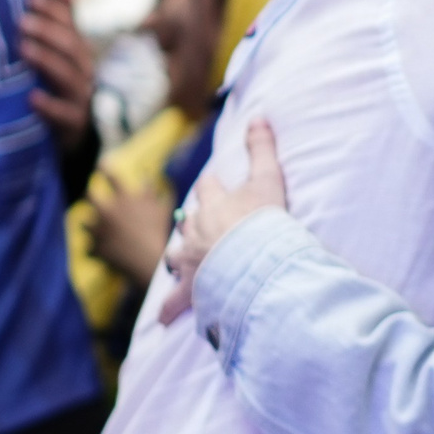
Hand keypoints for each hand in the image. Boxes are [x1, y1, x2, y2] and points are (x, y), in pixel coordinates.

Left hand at [19, 0, 96, 148]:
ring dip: (47, 61)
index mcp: (78, 52)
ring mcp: (80, 98)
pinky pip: (65, 114)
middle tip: (22, 21)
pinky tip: (32, 98)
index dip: (54, 10)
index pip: (71, 26)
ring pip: (70, 77)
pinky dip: (50, 107)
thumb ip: (62, 19)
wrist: (69, 134)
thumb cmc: (57, 85)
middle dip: (49, 33)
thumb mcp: (60, 52)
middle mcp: (84, 72)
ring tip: (24, 50)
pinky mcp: (73, 124)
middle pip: (72, 48)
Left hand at [84, 170, 172, 290]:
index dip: (105, 168)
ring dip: (89, 225)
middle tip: (92, 196)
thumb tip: (149, 174)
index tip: (101, 163)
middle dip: (91, 195)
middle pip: (90, 197)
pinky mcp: (95, 247)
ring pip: (85, 223)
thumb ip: (155, 190)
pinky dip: (93, 250)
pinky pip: (89, 248)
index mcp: (124, 199)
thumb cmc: (160, 231)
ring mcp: (99, 230)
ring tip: (91, 227)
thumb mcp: (162, 208)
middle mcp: (107, 211)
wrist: (149, 260)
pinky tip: (96, 252)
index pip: (112, 177)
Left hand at [157, 118, 286, 320]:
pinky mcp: (191, 290)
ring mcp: (191, 260)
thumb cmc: (263, 222)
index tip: (215, 184)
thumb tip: (259, 115)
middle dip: (193, 222)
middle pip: (188, 221)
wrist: (253, 262)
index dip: (212, 185)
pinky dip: (170, 310)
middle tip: (201, 225)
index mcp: (214, 204)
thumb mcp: (268, 180)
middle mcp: (196, 230)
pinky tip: (165, 318)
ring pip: (176, 256)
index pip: (209, 187)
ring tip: (184, 262)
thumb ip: (263, 148)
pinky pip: (176, 302)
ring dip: (179, 258)